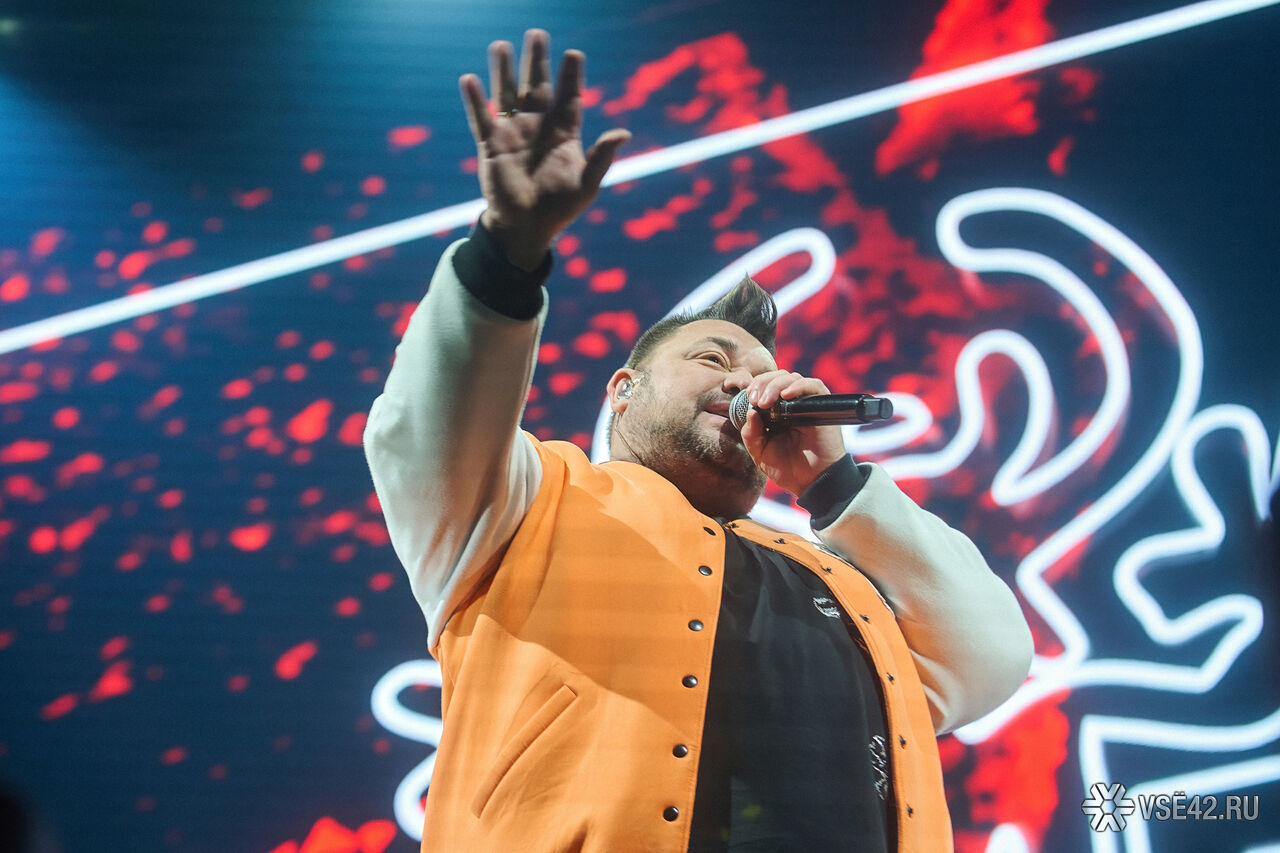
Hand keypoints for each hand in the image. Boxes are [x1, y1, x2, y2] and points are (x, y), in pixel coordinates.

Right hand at [459, 29, 629, 269]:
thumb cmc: (561, 209)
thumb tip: (623, 132)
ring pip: (507, 94)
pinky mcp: (491, 146)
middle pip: (536, 86)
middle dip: (536, 60)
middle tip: (537, 34)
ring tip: (500, 45)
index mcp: (564, 133)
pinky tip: (470, 79)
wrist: (527, 229)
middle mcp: (538, 127)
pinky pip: (482, 118)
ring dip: (503, 71)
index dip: (571, 76)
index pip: (569, 97)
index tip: (574, 54)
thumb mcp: (587, 186)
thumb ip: (602, 158)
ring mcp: (513, 134)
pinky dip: (476, 100)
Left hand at [737, 371, 847, 496]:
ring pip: (792, 378)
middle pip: (778, 377)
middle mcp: (793, 404)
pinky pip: (813, 385)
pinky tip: (785, 396)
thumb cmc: (787, 468)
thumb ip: (750, 433)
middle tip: (755, 399)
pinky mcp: (822, 406)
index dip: (755, 386)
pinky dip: (798, 386)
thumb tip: (750, 412)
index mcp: (777, 411)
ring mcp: (807, 404)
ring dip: (775, 385)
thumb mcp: (759, 451)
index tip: (748, 398)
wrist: (810, 482)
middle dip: (762, 383)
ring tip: (765, 402)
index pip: (766, 385)